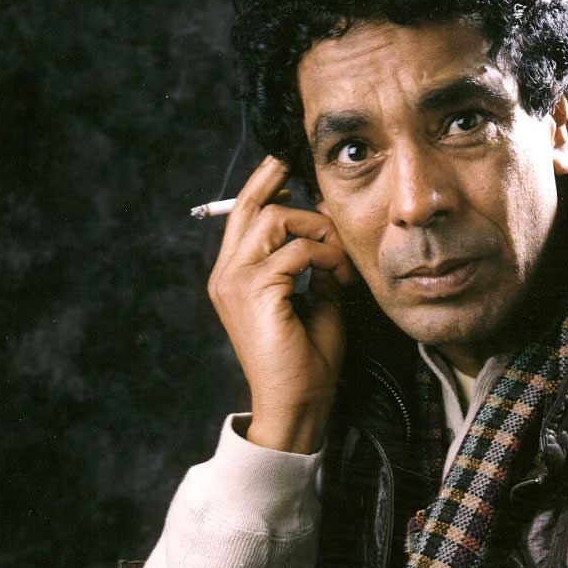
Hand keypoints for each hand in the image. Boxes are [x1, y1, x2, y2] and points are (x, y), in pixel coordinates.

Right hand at [207, 155, 353, 452]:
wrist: (297, 404)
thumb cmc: (307, 360)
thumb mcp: (317, 300)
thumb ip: (317, 263)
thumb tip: (328, 226)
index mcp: (235, 275)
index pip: (244, 214)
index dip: (264, 183)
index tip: (286, 163)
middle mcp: (227, 274)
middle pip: (252, 206)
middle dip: (282, 182)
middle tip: (313, 179)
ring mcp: (235, 281)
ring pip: (276, 219)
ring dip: (317, 230)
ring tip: (339, 258)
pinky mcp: (255, 291)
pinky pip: (297, 250)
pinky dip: (326, 256)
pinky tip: (340, 275)